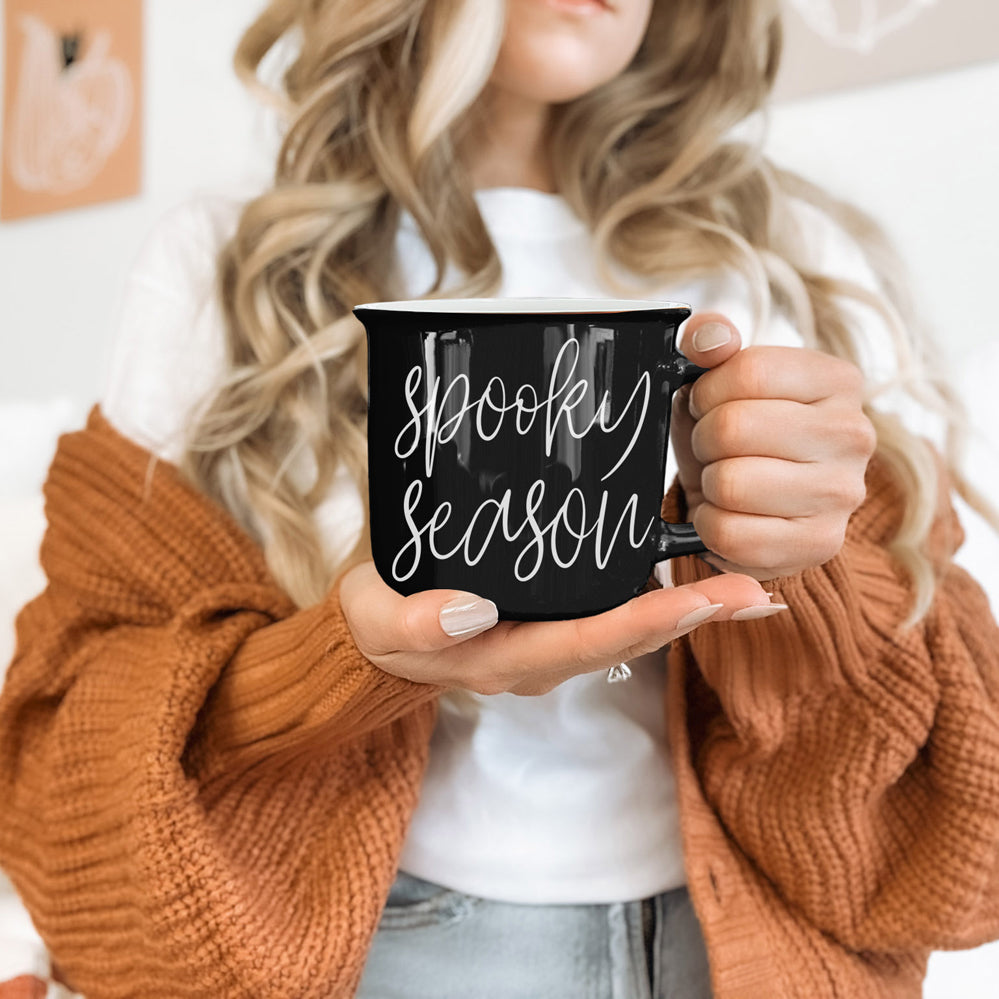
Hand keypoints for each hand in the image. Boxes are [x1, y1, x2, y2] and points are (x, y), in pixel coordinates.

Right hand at [339, 562, 774, 695]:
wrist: (375, 632)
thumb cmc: (378, 619)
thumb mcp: (377, 621)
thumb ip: (414, 626)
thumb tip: (472, 610)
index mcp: (503, 658)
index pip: (586, 642)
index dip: (644, 620)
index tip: (699, 597)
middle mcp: (537, 659)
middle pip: (625, 641)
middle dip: (692, 618)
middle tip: (758, 593)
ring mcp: (546, 644)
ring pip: (628, 631)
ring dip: (689, 612)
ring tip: (751, 591)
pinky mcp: (549, 621)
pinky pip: (612, 615)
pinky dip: (658, 601)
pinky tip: (696, 581)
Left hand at [670, 313, 876, 580]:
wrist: (755, 507)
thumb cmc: (737, 438)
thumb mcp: (719, 382)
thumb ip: (710, 343)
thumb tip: (707, 338)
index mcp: (838, 380)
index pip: (748, 371)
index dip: (705, 392)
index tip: (708, 405)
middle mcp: (854, 434)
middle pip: (733, 427)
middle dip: (704, 441)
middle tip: (714, 450)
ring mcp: (843, 494)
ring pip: (729, 483)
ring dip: (707, 485)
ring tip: (723, 481)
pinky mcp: (820, 544)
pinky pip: (730, 534)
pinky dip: (711, 526)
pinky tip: (728, 516)